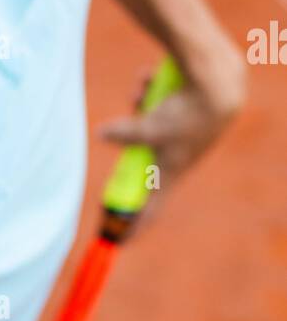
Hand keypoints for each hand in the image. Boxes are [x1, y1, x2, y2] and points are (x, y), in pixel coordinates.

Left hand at [97, 47, 247, 221]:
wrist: (218, 81)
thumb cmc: (187, 112)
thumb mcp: (149, 127)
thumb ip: (125, 134)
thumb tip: (101, 134)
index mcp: (172, 170)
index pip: (151, 209)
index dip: (135, 226)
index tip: (119, 241)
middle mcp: (177, 155)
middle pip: (141, 161)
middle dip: (127, 142)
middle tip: (114, 135)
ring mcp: (181, 132)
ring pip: (146, 124)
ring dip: (138, 107)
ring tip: (140, 95)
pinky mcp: (185, 110)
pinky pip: (155, 102)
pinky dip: (149, 91)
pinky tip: (149, 79)